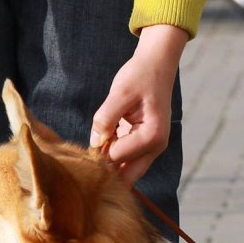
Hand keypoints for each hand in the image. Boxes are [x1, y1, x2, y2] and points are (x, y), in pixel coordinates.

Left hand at [91, 24, 188, 185]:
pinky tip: (105, 141)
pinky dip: (114, 156)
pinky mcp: (145, 145)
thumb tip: (95, 143)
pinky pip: (127, 160)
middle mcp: (156, 147)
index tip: (87, 141)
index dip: (98, 152)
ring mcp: (152, 148)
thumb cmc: (140, 76)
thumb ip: (105, 118)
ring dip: (110, 164)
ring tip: (97, 146)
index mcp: (152, 136)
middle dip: (106, 171)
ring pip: (127, 172)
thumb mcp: (120, 92)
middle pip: (127, 176)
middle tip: (86, 160)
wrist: (156, 66)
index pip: (117, 157)